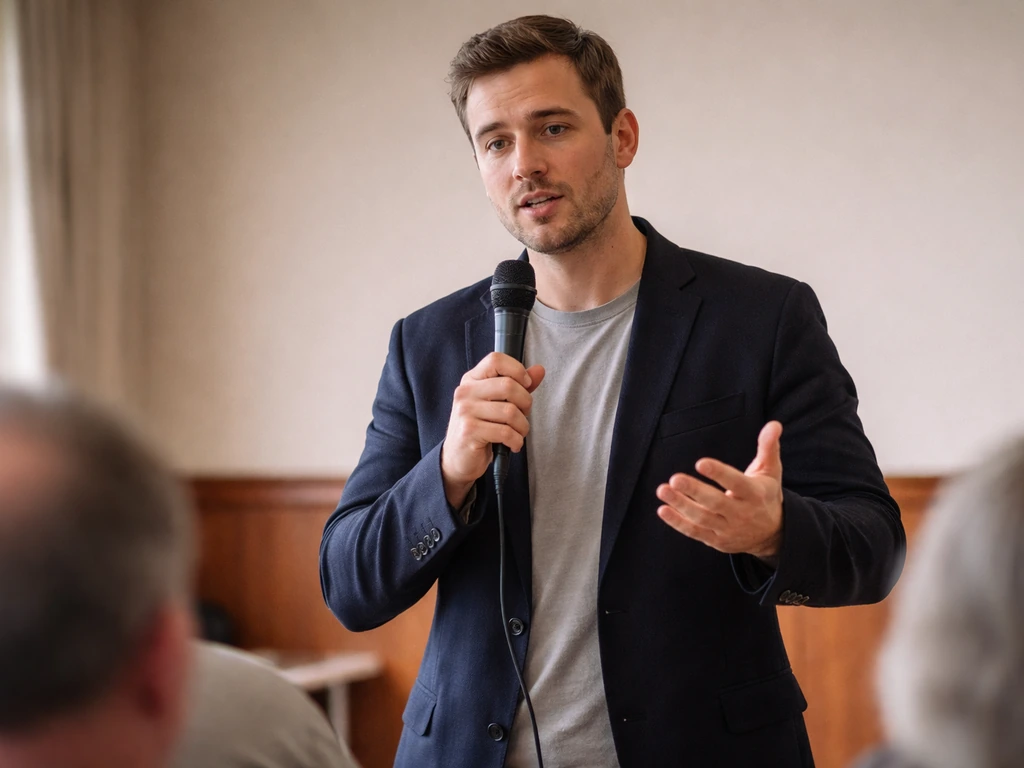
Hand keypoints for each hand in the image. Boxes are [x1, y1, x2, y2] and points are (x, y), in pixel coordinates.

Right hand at [441, 352, 545, 507]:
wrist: (458, 459)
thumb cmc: (480, 428)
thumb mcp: (497, 403)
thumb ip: (518, 386)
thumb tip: (539, 370)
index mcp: (471, 380)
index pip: (496, 360)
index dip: (517, 370)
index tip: (526, 385)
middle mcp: (465, 392)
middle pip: (508, 385)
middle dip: (525, 403)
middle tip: (524, 415)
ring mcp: (465, 412)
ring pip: (510, 411)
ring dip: (523, 426)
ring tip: (518, 433)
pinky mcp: (469, 431)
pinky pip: (505, 432)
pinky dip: (516, 440)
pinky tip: (513, 444)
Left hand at [656, 421, 783, 559]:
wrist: (773, 534)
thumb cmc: (765, 495)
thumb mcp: (770, 471)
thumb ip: (768, 447)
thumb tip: (773, 424)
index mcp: (754, 494)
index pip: (737, 483)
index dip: (719, 473)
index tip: (701, 463)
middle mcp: (741, 513)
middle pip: (716, 503)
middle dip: (694, 491)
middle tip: (674, 478)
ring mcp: (728, 529)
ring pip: (702, 518)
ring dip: (681, 505)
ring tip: (662, 490)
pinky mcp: (716, 540)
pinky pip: (695, 532)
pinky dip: (678, 523)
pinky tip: (663, 510)